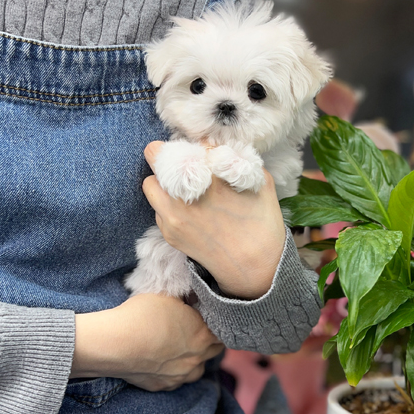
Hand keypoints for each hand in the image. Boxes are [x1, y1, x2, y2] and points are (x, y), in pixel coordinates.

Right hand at [71, 293, 223, 390]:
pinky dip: (172, 372)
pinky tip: (161, 362)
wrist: (115, 344)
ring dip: (193, 360)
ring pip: (196, 369)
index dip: (218, 322)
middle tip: (197, 330)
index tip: (208, 315)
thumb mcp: (168, 297)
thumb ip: (186, 301)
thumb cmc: (141, 315)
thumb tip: (193, 298)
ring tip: (179, 349)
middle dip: (209, 341)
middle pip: (214, 351)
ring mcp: (180, 376)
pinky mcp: (162, 386)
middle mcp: (196, 359)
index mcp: (203, 335)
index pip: (224, 330)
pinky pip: (174, 381)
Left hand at [142, 141, 286, 299]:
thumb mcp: (261, 180)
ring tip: (185, 190)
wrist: (254, 268)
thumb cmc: (263, 223)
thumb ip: (236, 157)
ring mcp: (171, 216)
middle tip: (184, 166)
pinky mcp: (168, 233)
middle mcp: (183, 194)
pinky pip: (157, 209)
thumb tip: (214, 147)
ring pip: (150, 184)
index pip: (181, 145)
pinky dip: (167, 205)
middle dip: (168, 159)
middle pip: (154, 157)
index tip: (198, 153)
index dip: (189, 146)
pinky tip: (191, 213)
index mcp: (208, 177)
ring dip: (163, 182)